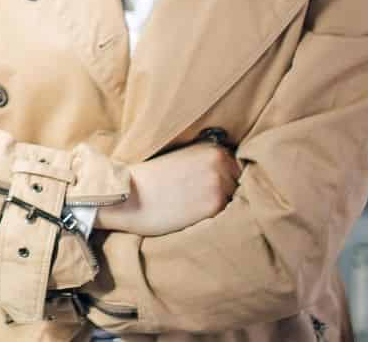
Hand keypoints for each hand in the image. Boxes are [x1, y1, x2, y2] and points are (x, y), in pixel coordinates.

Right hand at [93, 141, 239, 236]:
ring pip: (235, 201)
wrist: (127, 196)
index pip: (237, 169)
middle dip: (226, 194)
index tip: (205, 190)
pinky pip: (228, 216)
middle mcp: (220, 161)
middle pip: (239, 185)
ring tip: (195, 209)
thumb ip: (207, 164)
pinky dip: (216, 219)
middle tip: (198, 201)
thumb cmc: (151, 180)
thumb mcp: (182, 159)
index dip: (225, 181)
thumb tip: (231, 179)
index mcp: (212, 148)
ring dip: (222, 208)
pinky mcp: (215, 204)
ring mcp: (220, 182)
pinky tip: (195, 217)